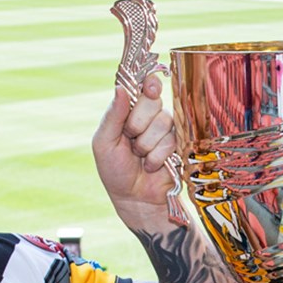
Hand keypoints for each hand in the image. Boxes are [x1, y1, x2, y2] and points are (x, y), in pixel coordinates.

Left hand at [93, 76, 176, 227]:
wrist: (135, 198)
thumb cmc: (115, 171)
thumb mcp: (104, 143)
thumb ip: (112, 116)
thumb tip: (120, 88)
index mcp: (128, 110)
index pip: (143, 85)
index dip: (149, 84)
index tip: (149, 90)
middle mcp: (149, 116)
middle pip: (153, 100)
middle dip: (138, 122)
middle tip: (130, 138)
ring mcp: (165, 130)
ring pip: (163, 121)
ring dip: (146, 144)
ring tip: (140, 156)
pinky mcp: (178, 144)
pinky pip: (171, 140)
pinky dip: (157, 156)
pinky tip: (151, 164)